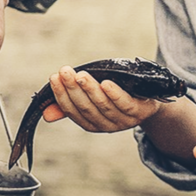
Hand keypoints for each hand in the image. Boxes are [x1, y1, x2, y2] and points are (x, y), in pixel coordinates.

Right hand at [43, 65, 162, 132]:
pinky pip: (124, 104)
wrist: (149, 101)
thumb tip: (46, 113)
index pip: (72, 111)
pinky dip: (114, 94)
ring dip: (90, 90)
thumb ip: (72, 105)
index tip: (54, 77)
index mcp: (92, 123)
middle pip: (86, 108)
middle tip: (64, 71)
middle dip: (73, 89)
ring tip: (81, 75)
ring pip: (103, 105)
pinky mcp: (138, 112)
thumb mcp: (93, 99)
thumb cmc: (116, 97)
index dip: (61, 95)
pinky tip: (106, 83)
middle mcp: (106, 125)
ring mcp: (123, 120)